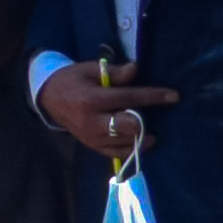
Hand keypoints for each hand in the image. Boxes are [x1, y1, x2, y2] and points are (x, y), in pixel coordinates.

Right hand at [40, 62, 164, 164]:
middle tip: (145, 113)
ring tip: (142, 124)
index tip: (174, 96)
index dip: (154, 97)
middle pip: (129, 126)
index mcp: (91, 100)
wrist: (48, 98)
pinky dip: (133, 148)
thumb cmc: (72, 80)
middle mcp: (92, 121)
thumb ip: (113, 73)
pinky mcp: (92, 146)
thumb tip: (136, 69)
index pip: (128, 98)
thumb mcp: (89, 70)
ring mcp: (92, 137)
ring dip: (139, 133)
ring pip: (126, 141)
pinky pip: (118, 153)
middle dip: (142, 119)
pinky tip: (141, 139)